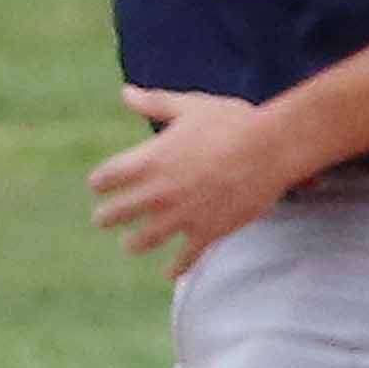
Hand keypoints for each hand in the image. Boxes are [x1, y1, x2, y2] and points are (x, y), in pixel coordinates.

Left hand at [87, 85, 302, 269]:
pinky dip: (177, 267)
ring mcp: (182, 215)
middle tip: (102, 219)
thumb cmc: (231, 121)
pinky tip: (170, 274)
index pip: (108, 176)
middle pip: (118, 211)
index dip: (100, 182)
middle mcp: (159, 191)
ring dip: (134, 243)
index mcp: (150, 159)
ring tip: (130, 245)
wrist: (270, 148)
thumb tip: (125, 93)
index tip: (98, 186)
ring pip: (145, 239)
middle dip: (107, 216)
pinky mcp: (208, 231)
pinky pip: (185, 257)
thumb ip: (155, 103)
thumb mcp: (190, 106)